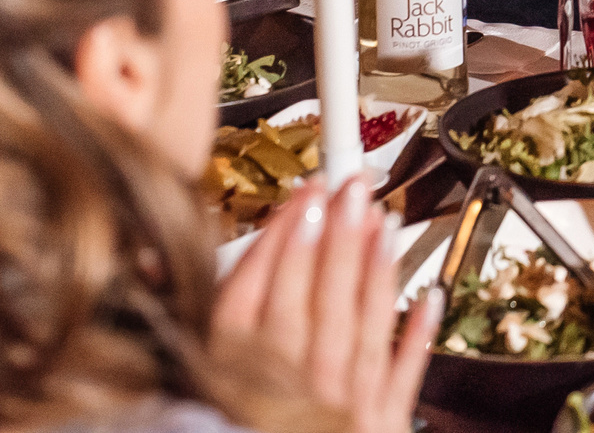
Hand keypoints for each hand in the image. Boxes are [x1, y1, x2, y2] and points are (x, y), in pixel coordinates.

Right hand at [212, 180, 433, 432]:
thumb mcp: (191, 401)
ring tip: (381, 219)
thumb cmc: (230, 430)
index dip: (276, 245)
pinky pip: (401, 377)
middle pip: (310, 303)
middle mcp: (292, 399)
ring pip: (360, 327)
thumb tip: (164, 285)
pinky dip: (417, 335)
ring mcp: (341, 416)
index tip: (296, 201)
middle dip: (330, 238)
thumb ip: (193, 354)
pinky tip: (429, 295)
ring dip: (372, 268)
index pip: (252, 304)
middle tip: (346, 185)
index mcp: (235, 392)